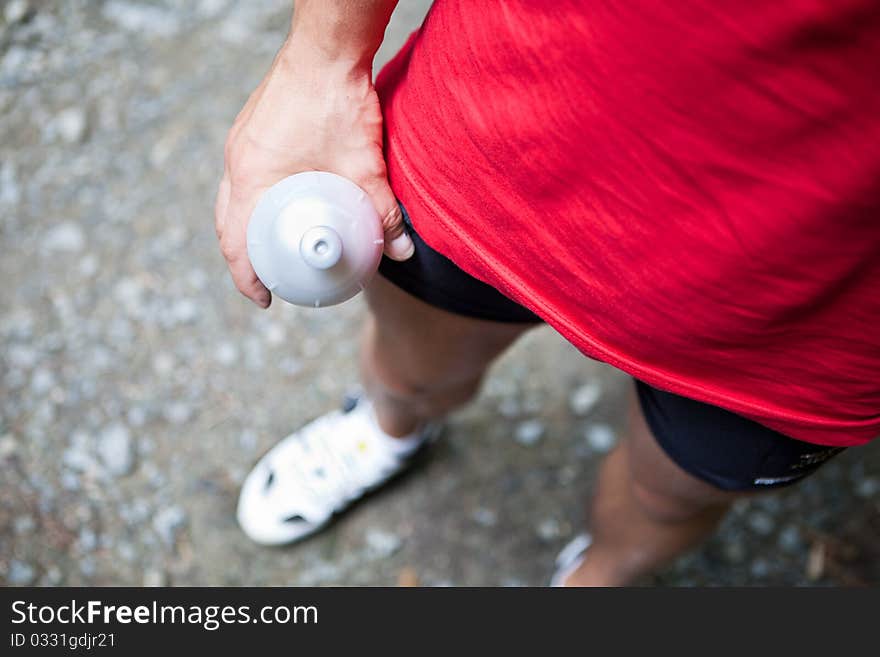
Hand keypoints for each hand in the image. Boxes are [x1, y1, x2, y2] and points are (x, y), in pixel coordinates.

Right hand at [214, 41, 412, 307]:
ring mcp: (242, 141)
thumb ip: (383, 211)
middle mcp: (237, 159)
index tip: (265, 299)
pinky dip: (255, 199)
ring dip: (247, 227)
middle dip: (244, 257)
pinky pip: (245, 174)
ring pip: (233, 198)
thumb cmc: (337, 102)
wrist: (327, 47)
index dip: (246, 278)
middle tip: (270, 279)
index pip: (235, 242)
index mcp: (251, 176)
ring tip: (275, 247)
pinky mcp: (253, 127)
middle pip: (228, 223)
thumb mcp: (364, 165)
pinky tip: (281, 205)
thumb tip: (402, 251)